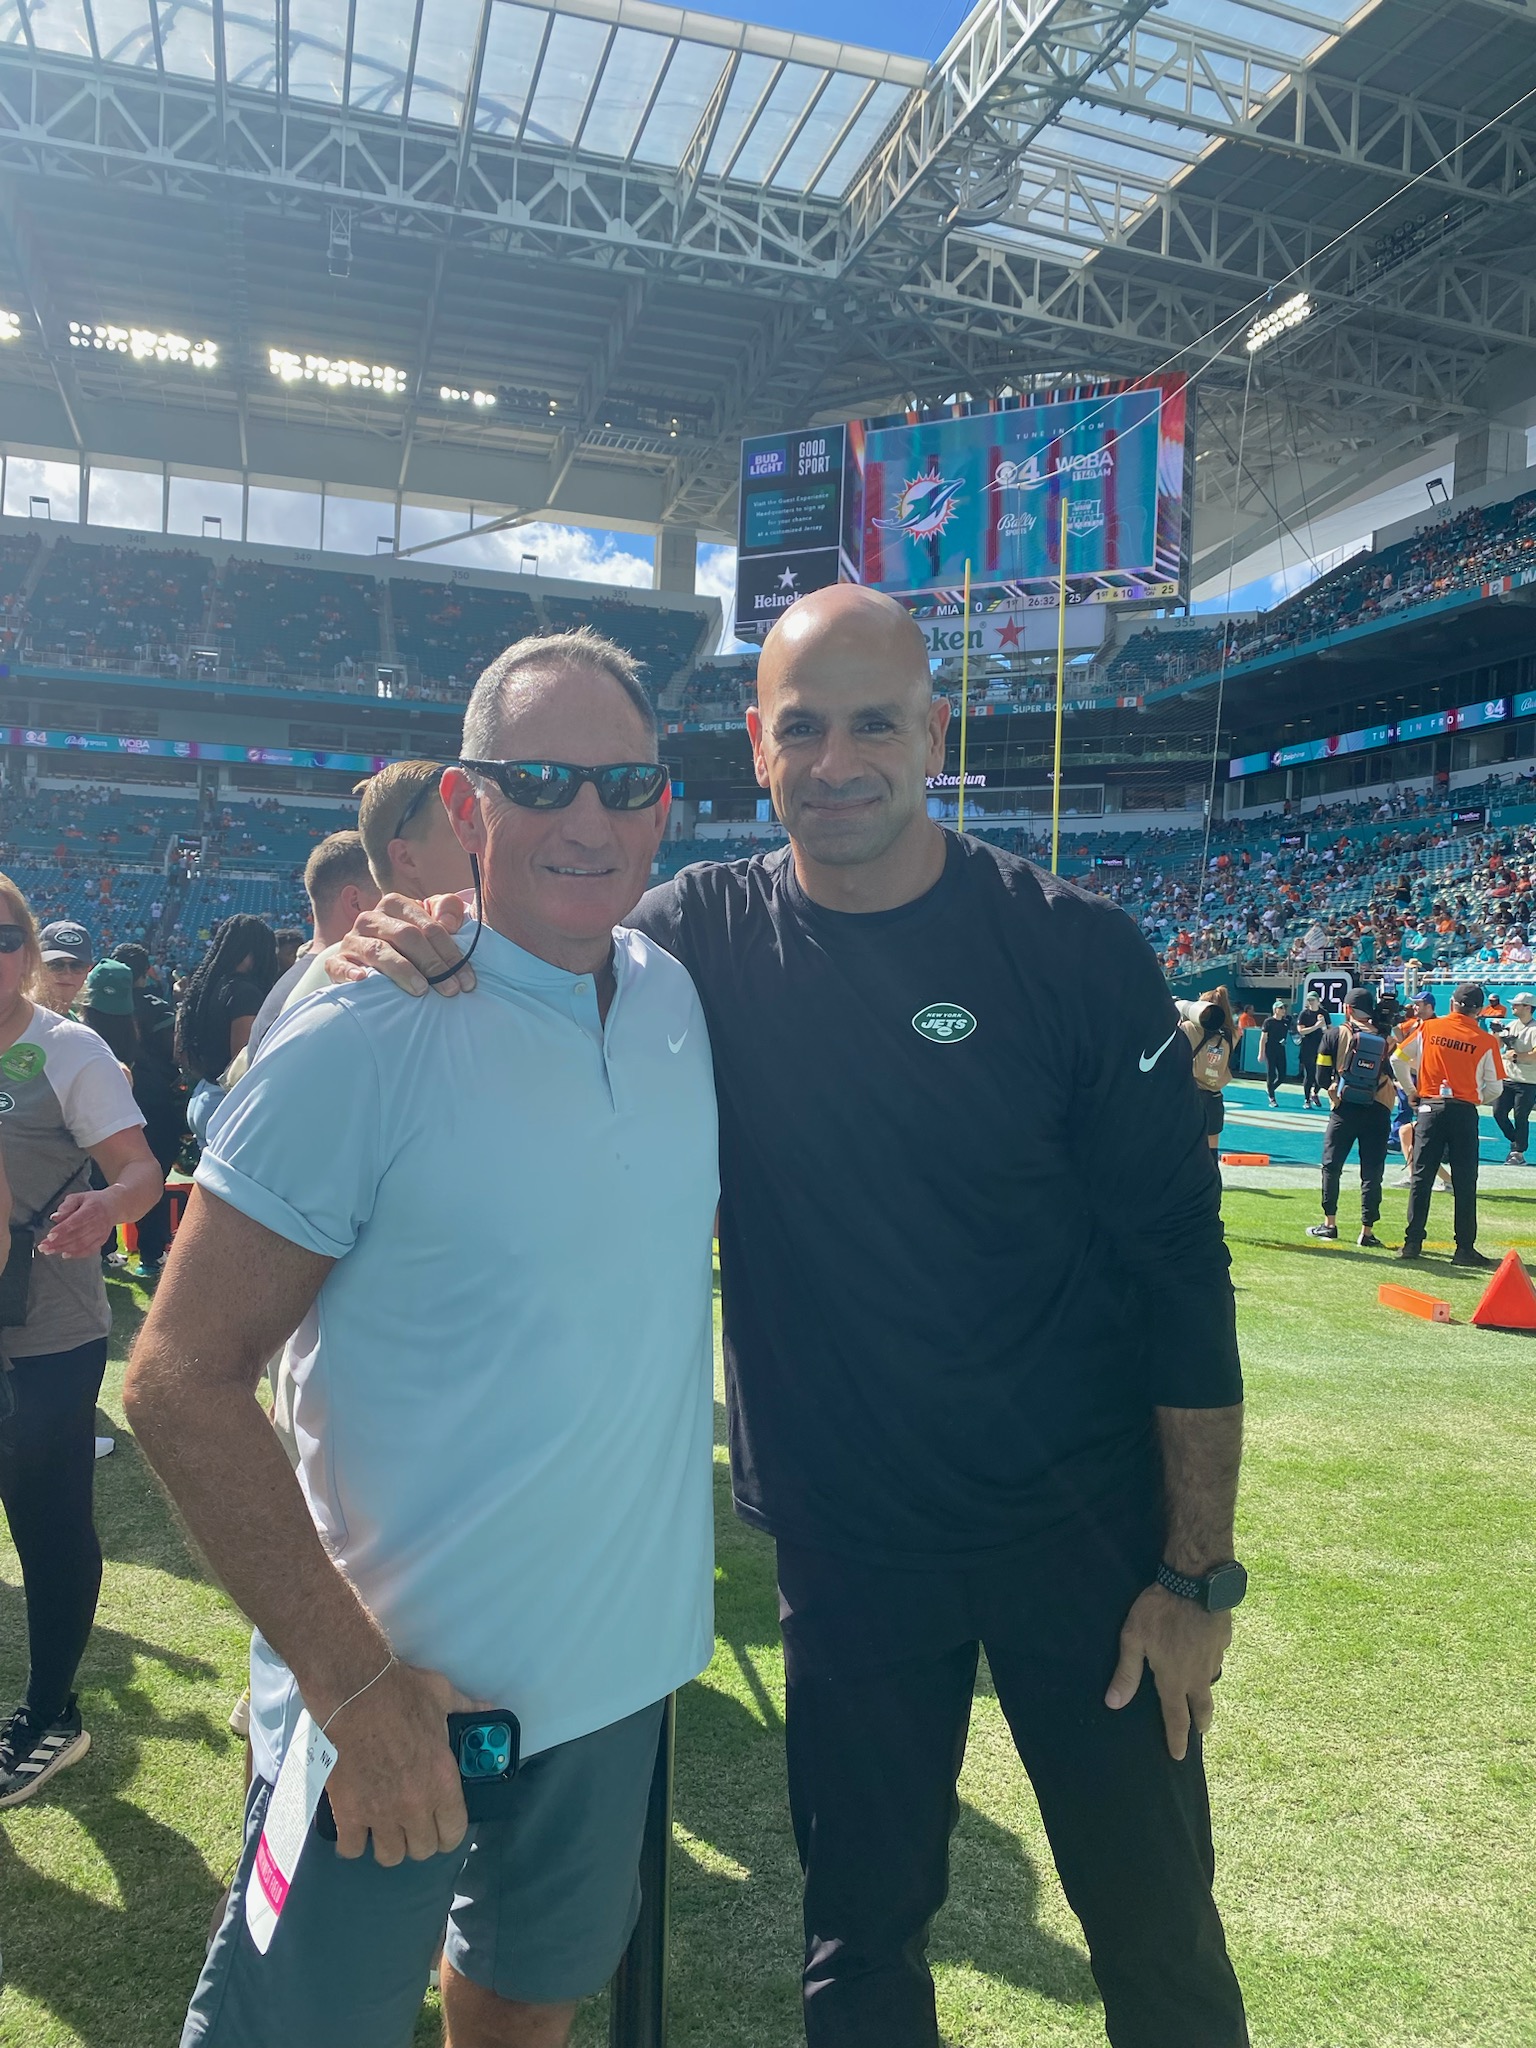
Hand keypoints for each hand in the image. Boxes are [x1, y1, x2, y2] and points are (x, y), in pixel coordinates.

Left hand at [38, 1189, 117, 1258]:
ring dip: (64, 1249)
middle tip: (43, 1247)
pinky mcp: (102, 1240)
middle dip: (58, 1243)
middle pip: (77, 1235)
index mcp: (92, 1209)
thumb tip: (55, 1217)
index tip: (49, 1236)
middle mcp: (98, 1222)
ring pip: (81, 1244)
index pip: (76, 1222)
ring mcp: (101, 1233)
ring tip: (49, 1250)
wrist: (114, 1206)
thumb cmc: (94, 1201)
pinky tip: (65, 1254)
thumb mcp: (79, 1197)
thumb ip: (66, 1205)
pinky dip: (77, 1254)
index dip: (62, 1230)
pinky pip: (89, 1250)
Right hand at [319, 1660, 483, 1865]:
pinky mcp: (348, 1812)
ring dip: (390, 1844)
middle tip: (413, 1823)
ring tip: (386, 1828)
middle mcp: (414, 1804)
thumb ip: (466, 1709)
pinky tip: (356, 1828)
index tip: (443, 1827)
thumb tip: (488, 1709)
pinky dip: (353, 1843)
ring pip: (390, 1856)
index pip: (454, 1832)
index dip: (449, 1833)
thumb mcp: (442, 1697)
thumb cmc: (401, 1693)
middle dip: (420, 1839)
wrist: (354, 1692)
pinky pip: (352, 1849)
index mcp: (442, 1780)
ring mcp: (379, 1812)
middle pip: (422, 1849)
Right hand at [326, 891, 474, 997]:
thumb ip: (447, 911)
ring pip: (378, 951)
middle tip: (451, 989)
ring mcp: (352, 940)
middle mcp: (371, 918)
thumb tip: (450, 923)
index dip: (451, 952)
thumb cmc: (408, 944)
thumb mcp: (430, 923)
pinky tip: (363, 980)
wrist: (367, 960)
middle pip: (407, 936)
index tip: (467, 980)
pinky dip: (350, 972)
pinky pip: (340, 965)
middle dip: (433, 964)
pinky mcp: (336, 961)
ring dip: (402, 971)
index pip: (429, 926)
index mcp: (395, 904)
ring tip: (422, 990)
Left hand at [1105, 1584, 1231, 1760]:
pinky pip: (1216, 1656)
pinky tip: (1203, 1652)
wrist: (1197, 1581)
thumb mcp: (1134, 1638)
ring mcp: (1215, 1657)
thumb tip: (1113, 1703)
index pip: (1177, 1718)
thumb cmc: (1159, 1609)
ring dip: (1205, 1690)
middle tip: (1200, 1732)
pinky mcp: (1224, 1639)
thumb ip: (1127, 1672)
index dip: (1177, 1739)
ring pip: (1210, 1681)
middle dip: (1200, 1722)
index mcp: (1175, 1678)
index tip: (1179, 1756)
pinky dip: (1209, 1661)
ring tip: (1200, 1694)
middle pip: (1202, 1706)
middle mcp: (1199, 1674)